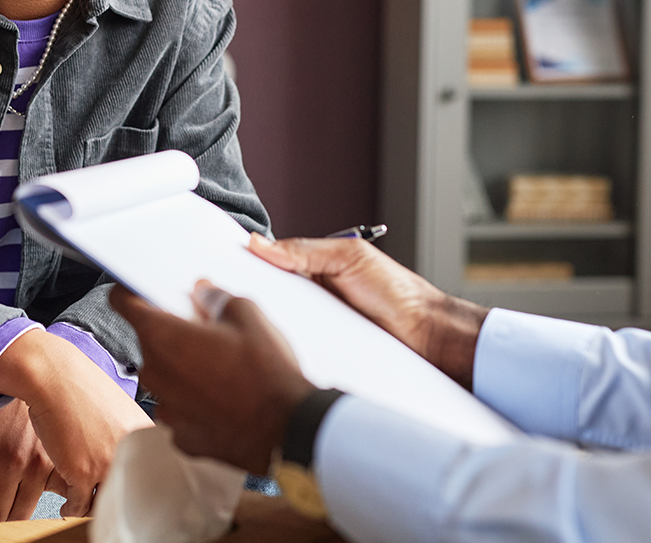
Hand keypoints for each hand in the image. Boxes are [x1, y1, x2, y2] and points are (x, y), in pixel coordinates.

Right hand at [0, 330, 153, 516]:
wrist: (56, 377)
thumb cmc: (82, 389)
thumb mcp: (120, 411)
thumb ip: (128, 436)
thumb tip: (126, 458)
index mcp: (144, 438)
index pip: (150, 476)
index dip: (135, 488)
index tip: (125, 494)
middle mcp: (130, 453)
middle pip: (128, 492)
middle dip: (113, 499)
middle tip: (102, 501)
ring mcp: (107, 464)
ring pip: (104, 502)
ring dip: (92, 507)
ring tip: (84, 504)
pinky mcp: (82, 472)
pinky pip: (79, 506)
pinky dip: (72, 509)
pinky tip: (68, 506)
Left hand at [109, 282, 314, 474]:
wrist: (289, 428)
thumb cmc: (267, 372)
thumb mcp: (248, 315)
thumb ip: (216, 298)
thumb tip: (204, 293)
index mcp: (163, 337)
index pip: (122, 302)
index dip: (132, 292)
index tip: (143, 292)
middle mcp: (155, 374)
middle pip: (150, 342)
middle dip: (173, 334)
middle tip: (208, 333)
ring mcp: (167, 409)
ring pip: (166, 378)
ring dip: (184, 370)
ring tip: (223, 370)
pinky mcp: (183, 437)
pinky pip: (181, 410)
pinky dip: (196, 403)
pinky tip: (225, 400)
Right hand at [248, 233, 489, 389]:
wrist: (428, 336)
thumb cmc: (398, 293)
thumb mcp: (350, 258)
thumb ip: (305, 251)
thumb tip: (260, 244)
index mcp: (315, 271)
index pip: (270, 267)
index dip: (247, 268)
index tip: (221, 269)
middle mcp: (312, 300)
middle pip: (270, 300)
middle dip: (251, 301)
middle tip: (228, 302)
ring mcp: (317, 329)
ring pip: (281, 328)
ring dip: (269, 329)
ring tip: (247, 329)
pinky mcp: (324, 355)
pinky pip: (299, 352)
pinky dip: (289, 351)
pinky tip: (276, 352)